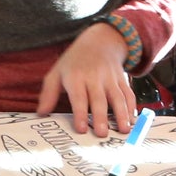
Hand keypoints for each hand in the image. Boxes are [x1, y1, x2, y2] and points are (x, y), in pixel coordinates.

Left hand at [37, 23, 137, 139]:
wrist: (99, 41)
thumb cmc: (74, 62)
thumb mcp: (56, 73)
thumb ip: (48, 93)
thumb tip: (41, 113)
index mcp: (76, 77)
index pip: (78, 97)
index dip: (80, 113)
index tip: (81, 129)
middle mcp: (95, 78)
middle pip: (99, 99)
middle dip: (101, 117)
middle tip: (102, 134)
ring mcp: (110, 78)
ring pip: (118, 97)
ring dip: (122, 114)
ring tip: (124, 130)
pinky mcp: (122, 79)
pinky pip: (128, 93)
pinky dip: (132, 107)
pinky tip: (133, 120)